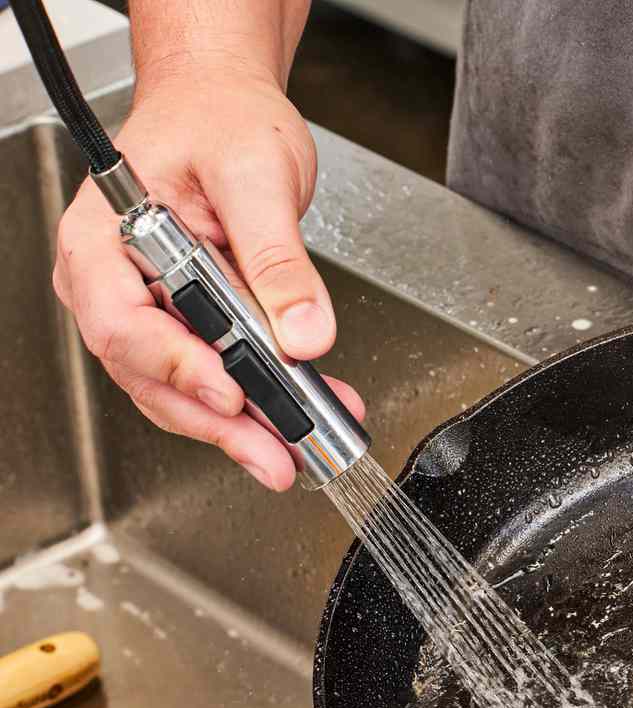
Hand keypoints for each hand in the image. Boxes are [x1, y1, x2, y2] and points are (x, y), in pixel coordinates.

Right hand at [52, 58, 363, 489]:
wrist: (224, 104)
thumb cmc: (220, 120)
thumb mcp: (257, 175)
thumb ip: (278, 257)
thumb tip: (304, 331)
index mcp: (105, 237)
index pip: (123, 320)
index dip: (176, 365)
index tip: (230, 391)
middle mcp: (113, 280)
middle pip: (148, 373)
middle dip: (215, 421)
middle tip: (274, 455)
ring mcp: (147, 307)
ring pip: (179, 389)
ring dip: (241, 427)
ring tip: (296, 451)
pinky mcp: (186, 323)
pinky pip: (213, 374)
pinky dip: (258, 402)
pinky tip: (302, 414)